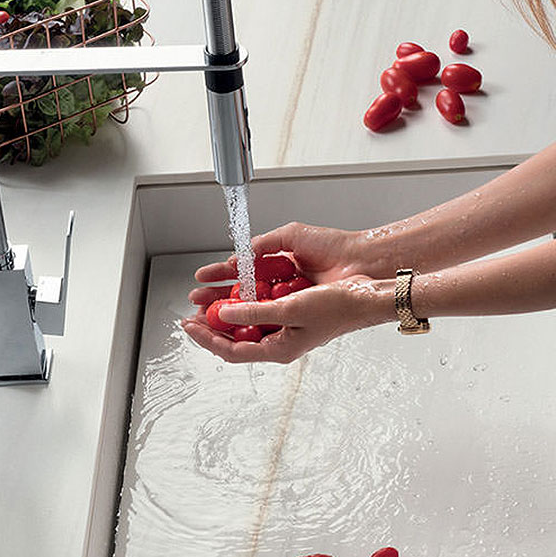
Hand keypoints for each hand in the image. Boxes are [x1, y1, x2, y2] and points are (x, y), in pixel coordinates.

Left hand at [182, 276, 394, 363]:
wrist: (367, 295)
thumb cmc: (338, 306)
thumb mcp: (291, 308)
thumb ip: (255, 311)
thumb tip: (224, 313)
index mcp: (279, 349)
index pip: (231, 351)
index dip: (206, 339)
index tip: (189, 326)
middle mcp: (279, 341)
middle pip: (234, 338)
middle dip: (211, 325)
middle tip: (192, 312)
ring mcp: (284, 328)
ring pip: (245, 323)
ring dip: (225, 311)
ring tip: (208, 299)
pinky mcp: (290, 313)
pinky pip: (260, 309)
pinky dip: (245, 300)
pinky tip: (236, 290)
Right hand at [187, 221, 367, 308]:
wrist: (360, 260)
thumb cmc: (334, 247)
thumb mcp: (291, 236)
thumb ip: (263, 245)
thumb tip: (238, 258)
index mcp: (276, 268)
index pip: (239, 274)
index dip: (218, 278)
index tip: (200, 279)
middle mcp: (279, 291)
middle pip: (238, 298)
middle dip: (213, 300)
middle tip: (195, 302)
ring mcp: (287, 306)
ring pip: (248, 313)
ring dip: (224, 314)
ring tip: (204, 314)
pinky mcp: (296, 317)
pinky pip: (266, 320)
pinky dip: (247, 319)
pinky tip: (231, 317)